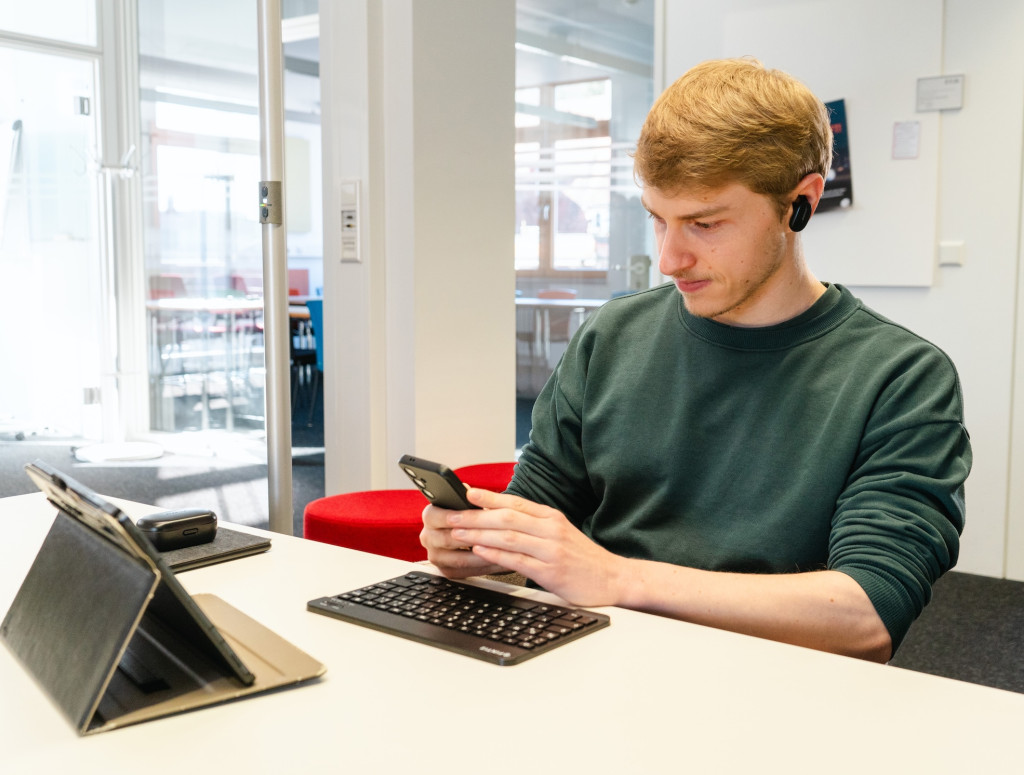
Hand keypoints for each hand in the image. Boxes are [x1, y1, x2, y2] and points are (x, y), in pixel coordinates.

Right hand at [420, 497, 509, 578]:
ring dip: (482, 555)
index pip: (434, 516)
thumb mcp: (468, 502)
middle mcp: (428, 537)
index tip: (468, 517)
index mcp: (430, 517)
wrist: (475, 532)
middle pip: (447, 540)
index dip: (451, 517)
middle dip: (471, 538)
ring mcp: (436, 556)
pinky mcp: (447, 571)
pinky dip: (484, 567)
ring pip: (459, 559)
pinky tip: (499, 560)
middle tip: (491, 536)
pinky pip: (466, 572)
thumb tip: (470, 492)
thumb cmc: (471, 515)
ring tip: (500, 550)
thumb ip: (468, 498)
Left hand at [442, 488, 626, 606]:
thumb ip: (533, 524)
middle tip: (452, 515)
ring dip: (479, 534)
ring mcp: (551, 550)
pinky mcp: (550, 571)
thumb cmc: (583, 558)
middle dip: (475, 516)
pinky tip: (480, 551)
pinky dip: (495, 554)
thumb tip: (500, 516)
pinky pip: (517, 560)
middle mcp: (551, 529)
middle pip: (506, 517)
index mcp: (551, 517)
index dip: (489, 496)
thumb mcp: (560, 533)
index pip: (515, 502)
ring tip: (458, 533)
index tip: (467, 493)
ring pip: (508, 536)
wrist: (613, 578)